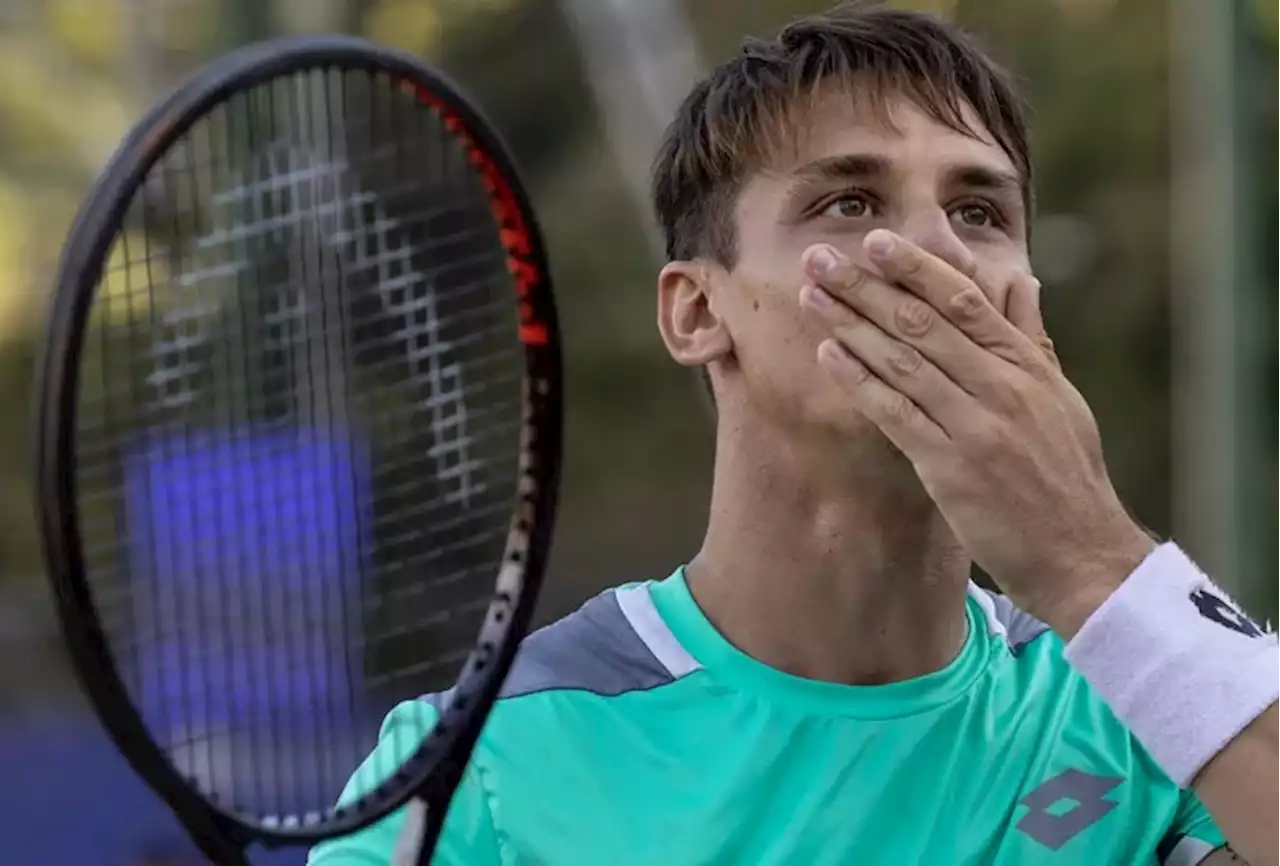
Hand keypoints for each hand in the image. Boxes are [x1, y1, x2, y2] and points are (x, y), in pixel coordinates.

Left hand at [799, 229, 1154, 632]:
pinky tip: (828, 355)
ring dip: (851, 324)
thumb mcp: (1060, 397)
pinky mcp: (952, 467)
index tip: (876, 241)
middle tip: (822, 257)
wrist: (1082, 554)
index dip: (917, 267)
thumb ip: (1031, 337)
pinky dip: (860, 381)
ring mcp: (976, 425)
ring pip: (904, 360)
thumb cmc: (1067, 476)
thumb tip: (1022, 280)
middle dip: (867, 285)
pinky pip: (897, 414)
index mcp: (1027, 366)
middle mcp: (1002, 386)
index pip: (965, 300)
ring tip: (812, 295)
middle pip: (924, 321)